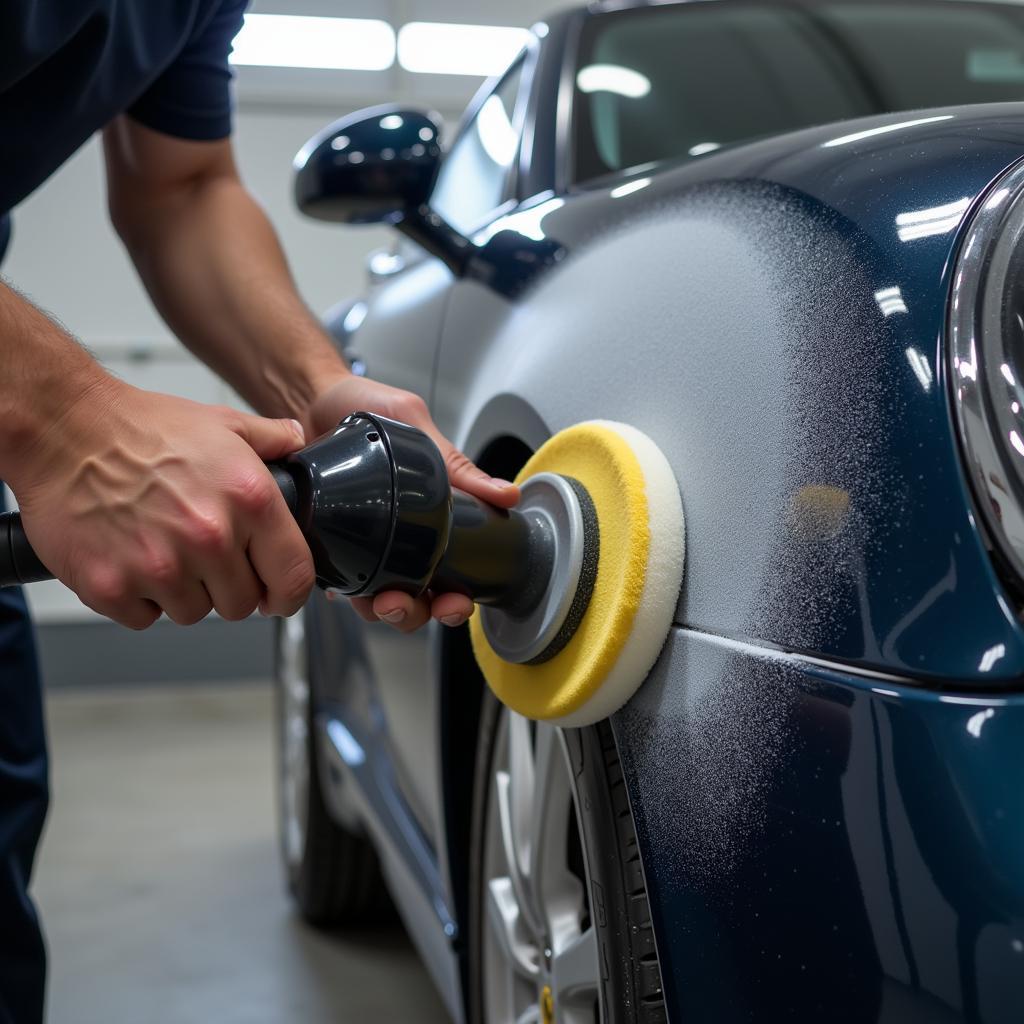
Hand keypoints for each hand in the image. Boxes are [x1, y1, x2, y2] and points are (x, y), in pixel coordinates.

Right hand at [11, 377, 313, 628]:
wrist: (63, 430)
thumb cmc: (139, 427)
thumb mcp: (221, 422)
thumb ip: (270, 438)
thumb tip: (298, 442)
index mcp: (249, 501)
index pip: (293, 577)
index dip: (288, 594)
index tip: (277, 596)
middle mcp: (210, 538)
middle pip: (240, 605)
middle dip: (226, 587)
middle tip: (203, 556)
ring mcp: (160, 567)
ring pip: (193, 613)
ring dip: (182, 592)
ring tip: (162, 548)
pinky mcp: (112, 587)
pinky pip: (143, 618)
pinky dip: (138, 598)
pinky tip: (131, 558)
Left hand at [309, 373, 519, 631]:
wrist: (309, 395)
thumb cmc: (364, 407)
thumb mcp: (415, 425)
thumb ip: (456, 462)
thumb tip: (505, 494)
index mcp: (427, 518)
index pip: (449, 575)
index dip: (454, 600)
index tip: (455, 601)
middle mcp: (395, 539)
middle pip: (414, 600)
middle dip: (416, 613)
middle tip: (409, 602)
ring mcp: (359, 546)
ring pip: (375, 600)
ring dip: (381, 609)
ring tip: (382, 599)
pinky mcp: (324, 543)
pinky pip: (335, 579)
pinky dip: (341, 589)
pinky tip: (342, 584)